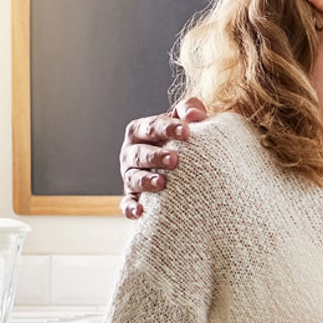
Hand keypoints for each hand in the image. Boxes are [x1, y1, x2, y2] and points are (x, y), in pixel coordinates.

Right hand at [118, 97, 207, 218]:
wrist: (182, 166)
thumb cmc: (182, 139)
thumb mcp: (185, 121)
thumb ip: (190, 109)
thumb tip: (195, 115)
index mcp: (141, 131)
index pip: (151, 127)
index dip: (167, 128)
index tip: (186, 131)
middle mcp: (131, 153)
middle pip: (139, 153)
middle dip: (155, 156)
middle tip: (175, 159)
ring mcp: (130, 175)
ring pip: (133, 178)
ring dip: (146, 180)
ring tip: (162, 183)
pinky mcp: (133, 196)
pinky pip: (128, 203)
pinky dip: (130, 207)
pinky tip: (139, 212)